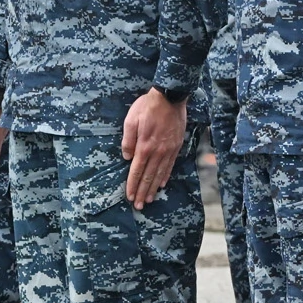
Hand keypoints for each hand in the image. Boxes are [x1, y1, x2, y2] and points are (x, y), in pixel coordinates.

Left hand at [119, 87, 186, 207]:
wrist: (170, 97)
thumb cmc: (147, 107)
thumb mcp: (130, 120)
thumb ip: (128, 140)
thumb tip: (126, 157)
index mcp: (144, 146)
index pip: (136, 171)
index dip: (132, 185)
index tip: (129, 196)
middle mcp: (157, 151)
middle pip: (148, 176)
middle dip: (143, 192)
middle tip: (139, 205)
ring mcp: (168, 150)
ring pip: (160, 173)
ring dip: (154, 188)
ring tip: (150, 199)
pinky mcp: (176, 146)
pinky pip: (171, 165)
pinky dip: (166, 176)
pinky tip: (162, 184)